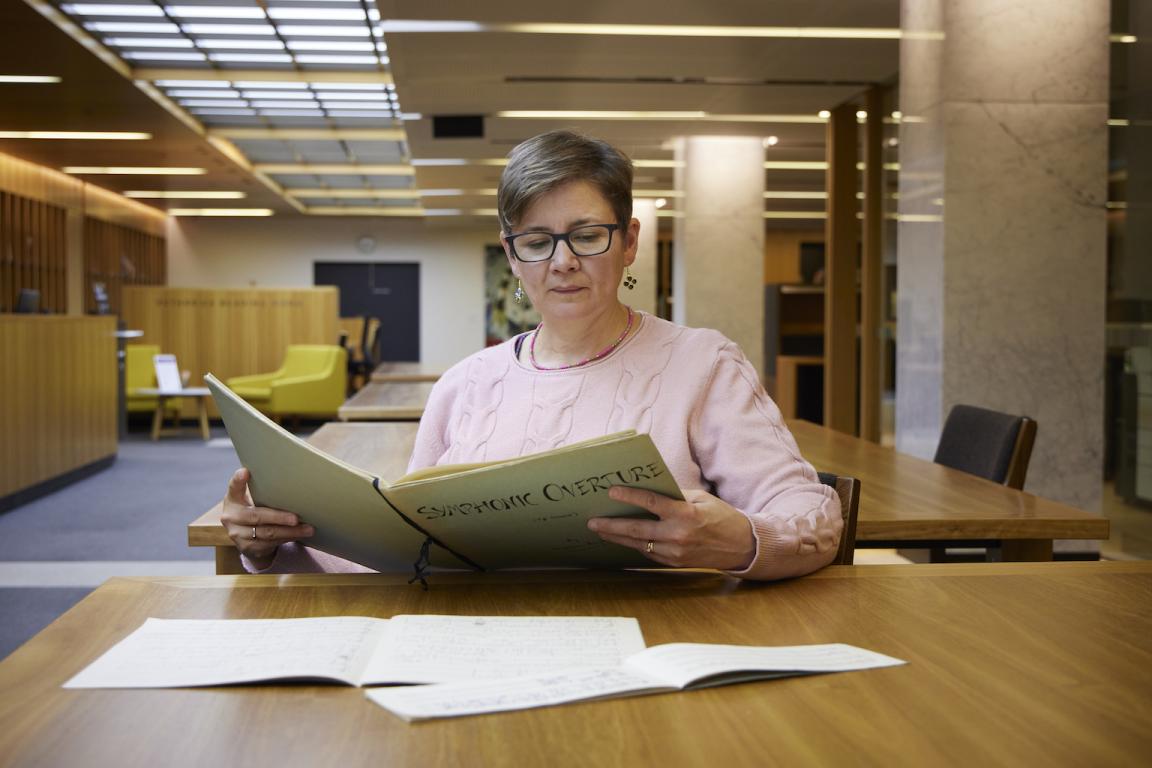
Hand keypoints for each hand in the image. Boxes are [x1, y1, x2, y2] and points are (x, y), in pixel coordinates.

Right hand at [220, 468, 314, 569]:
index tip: (245, 472)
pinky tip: (299, 534)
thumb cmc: (253, 508)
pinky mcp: (247, 548)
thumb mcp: (250, 497)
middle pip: (255, 516)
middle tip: (296, 518)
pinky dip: (287, 538)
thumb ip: (260, 489)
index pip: (233, 487)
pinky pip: (271, 543)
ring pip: (267, 533)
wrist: (244, 535)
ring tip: (308, 528)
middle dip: (278, 517)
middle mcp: (231, 517)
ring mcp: (238, 534)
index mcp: (232, 499)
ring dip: (290, 531)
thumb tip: (289, 478)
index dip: (238, 480)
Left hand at [587, 486, 754, 570]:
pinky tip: (622, 539)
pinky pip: (648, 553)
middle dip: (611, 526)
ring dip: (617, 538)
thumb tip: (649, 493)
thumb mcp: (701, 499)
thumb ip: (674, 496)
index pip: (650, 503)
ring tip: (600, 531)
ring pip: (638, 544)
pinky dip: (634, 546)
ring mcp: (675, 552)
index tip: (612, 492)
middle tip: (592, 522)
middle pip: (636, 530)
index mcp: (685, 514)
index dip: (629, 497)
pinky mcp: (674, 563)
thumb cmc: (721, 516)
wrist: (741, 546)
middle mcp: (678, 535)